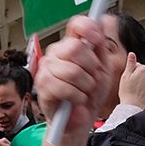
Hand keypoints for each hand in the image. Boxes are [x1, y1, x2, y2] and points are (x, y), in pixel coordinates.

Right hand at [33, 16, 120, 145]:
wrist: (80, 121)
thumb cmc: (90, 96)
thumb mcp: (102, 71)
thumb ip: (100, 49)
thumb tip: (101, 25)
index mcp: (72, 46)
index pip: (77, 25)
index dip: (88, 28)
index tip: (97, 39)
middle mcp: (57, 52)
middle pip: (75, 47)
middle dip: (91, 68)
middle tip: (93, 81)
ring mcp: (47, 67)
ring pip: (71, 70)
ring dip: (85, 86)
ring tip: (85, 93)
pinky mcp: (42, 84)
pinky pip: (61, 85)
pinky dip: (75, 95)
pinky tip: (77, 100)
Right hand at [118, 53, 144, 109]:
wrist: (134, 105)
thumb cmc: (128, 93)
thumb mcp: (125, 76)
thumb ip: (130, 64)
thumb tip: (132, 54)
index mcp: (142, 69)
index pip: (136, 64)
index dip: (131, 70)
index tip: (129, 76)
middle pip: (143, 69)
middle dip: (138, 73)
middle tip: (132, 82)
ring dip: (144, 76)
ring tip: (137, 85)